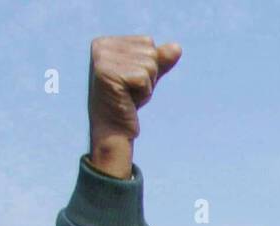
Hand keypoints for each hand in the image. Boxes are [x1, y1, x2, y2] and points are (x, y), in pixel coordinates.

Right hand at [87, 35, 181, 178]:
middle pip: (150, 52)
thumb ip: (160, 61)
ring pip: (149, 65)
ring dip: (146, 85)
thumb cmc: (128, 101)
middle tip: (130, 90)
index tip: (130, 80)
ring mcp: (102, 59)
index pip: (148, 42)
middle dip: (148, 76)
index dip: (148, 66)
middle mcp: (101, 46)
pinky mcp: (108, 74)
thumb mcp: (147, 77)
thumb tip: (177, 47)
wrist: (114, 129)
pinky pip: (144, 78)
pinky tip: (128, 99)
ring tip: (128, 94)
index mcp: (106, 42)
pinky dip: (143, 92)